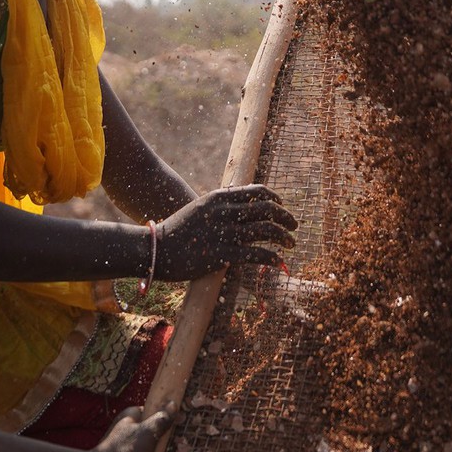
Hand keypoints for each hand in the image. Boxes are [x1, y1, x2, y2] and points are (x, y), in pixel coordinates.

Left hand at [84, 402, 175, 451]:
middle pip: (146, 433)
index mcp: (127, 419)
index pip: (146, 411)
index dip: (159, 416)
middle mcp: (123, 433)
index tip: (174, 422)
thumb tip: (172, 403)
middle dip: (159, 439)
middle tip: (173, 446)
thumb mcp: (148, 432)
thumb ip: (160, 419)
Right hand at [153, 184, 295, 279]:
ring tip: (291, 244)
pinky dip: (272, 257)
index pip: (257, 191)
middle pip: (267, 209)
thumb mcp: (200, 208)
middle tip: (294, 226)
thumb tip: (240, 202)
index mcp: (220, 197)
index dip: (274, 198)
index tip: (282, 206)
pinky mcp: (223, 254)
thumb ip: (220, 204)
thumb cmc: (178, 230)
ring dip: (283, 237)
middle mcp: (225, 211)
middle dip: (285, 217)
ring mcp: (224, 232)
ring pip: (266, 230)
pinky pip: (256, 253)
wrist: (157, 249)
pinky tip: (278, 261)